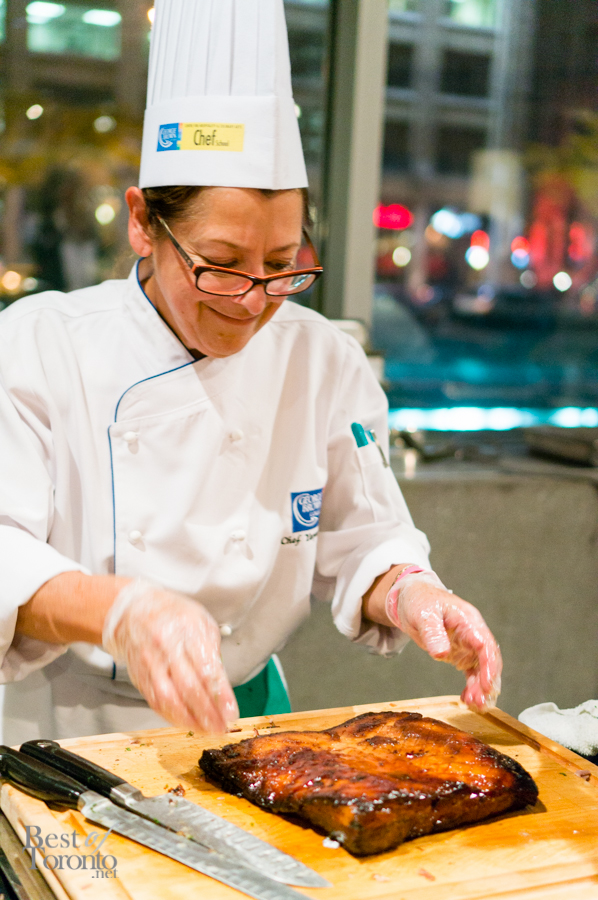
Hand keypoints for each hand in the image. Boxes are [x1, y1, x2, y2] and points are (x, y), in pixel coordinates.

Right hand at [103, 579, 237, 731]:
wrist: (132, 611)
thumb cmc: (173, 615)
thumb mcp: (200, 621)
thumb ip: (212, 649)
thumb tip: (220, 682)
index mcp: (188, 630)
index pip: (207, 668)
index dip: (220, 695)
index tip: (231, 712)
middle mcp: (167, 648)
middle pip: (189, 686)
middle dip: (207, 712)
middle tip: (222, 727)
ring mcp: (151, 663)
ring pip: (170, 698)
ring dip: (190, 719)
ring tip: (206, 730)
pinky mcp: (140, 676)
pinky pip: (156, 701)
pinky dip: (172, 716)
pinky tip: (186, 723)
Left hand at [389, 574, 501, 709]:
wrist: (410, 599)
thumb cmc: (419, 601)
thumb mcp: (423, 614)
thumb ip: (433, 633)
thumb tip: (441, 653)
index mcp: (468, 620)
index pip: (485, 644)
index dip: (489, 666)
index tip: (487, 686)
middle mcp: (473, 633)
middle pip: (488, 659)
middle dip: (487, 682)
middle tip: (481, 702)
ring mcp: (468, 644)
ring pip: (482, 669)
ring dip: (480, 688)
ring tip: (475, 705)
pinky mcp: (461, 653)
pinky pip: (471, 672)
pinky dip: (471, 686)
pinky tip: (467, 699)